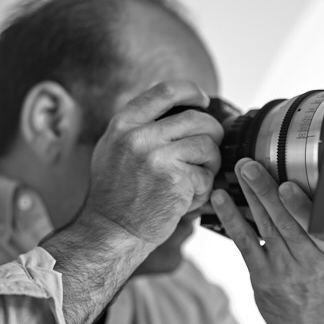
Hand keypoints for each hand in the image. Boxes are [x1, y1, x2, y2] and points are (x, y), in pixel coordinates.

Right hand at [43, 81, 221, 323]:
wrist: (110, 232)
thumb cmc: (116, 193)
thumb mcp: (114, 148)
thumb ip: (140, 125)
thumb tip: (181, 106)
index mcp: (123, 124)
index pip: (166, 91)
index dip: (192, 92)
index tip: (203, 101)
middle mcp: (138, 136)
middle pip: (198, 119)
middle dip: (212, 134)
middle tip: (209, 152)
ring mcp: (157, 158)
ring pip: (208, 147)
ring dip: (210, 165)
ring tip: (194, 180)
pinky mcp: (176, 181)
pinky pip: (207, 176)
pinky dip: (203, 190)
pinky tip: (186, 200)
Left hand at [211, 158, 323, 323]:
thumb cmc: (321, 287)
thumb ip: (319, 228)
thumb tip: (305, 186)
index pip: (316, 225)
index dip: (301, 205)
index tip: (288, 185)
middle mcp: (307, 260)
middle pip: (284, 220)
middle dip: (266, 190)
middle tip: (251, 166)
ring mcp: (282, 269)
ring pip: (264, 226)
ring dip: (250, 196)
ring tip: (239, 172)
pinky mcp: (261, 274)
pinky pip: (245, 243)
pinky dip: (232, 219)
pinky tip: (221, 200)